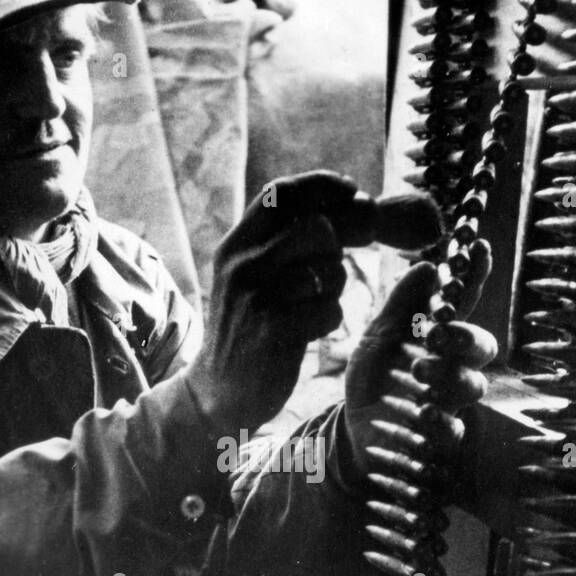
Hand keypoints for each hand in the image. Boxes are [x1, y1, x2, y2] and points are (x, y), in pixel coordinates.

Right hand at [185, 170, 356, 434]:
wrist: (219, 390)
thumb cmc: (250, 327)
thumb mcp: (254, 275)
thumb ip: (288, 240)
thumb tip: (356, 203)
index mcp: (235, 245)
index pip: (281, 193)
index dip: (324, 185)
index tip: (354, 191)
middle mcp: (242, 265)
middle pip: (317, 227)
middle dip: (336, 249)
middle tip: (328, 273)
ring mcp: (256, 297)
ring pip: (329, 271)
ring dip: (334, 291)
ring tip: (310, 307)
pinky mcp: (273, 331)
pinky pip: (330, 311)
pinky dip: (329, 321)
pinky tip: (307, 332)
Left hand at [343, 239, 497, 477]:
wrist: (350, 428)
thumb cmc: (373, 378)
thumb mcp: (378, 336)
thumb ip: (402, 304)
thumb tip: (427, 266)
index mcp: (441, 337)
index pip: (466, 304)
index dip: (476, 278)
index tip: (480, 248)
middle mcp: (454, 367)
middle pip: (484, 347)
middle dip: (467, 336)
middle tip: (439, 333)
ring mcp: (449, 402)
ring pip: (474, 386)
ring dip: (448, 374)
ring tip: (418, 369)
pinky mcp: (437, 437)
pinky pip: (454, 429)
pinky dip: (440, 419)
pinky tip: (424, 410)